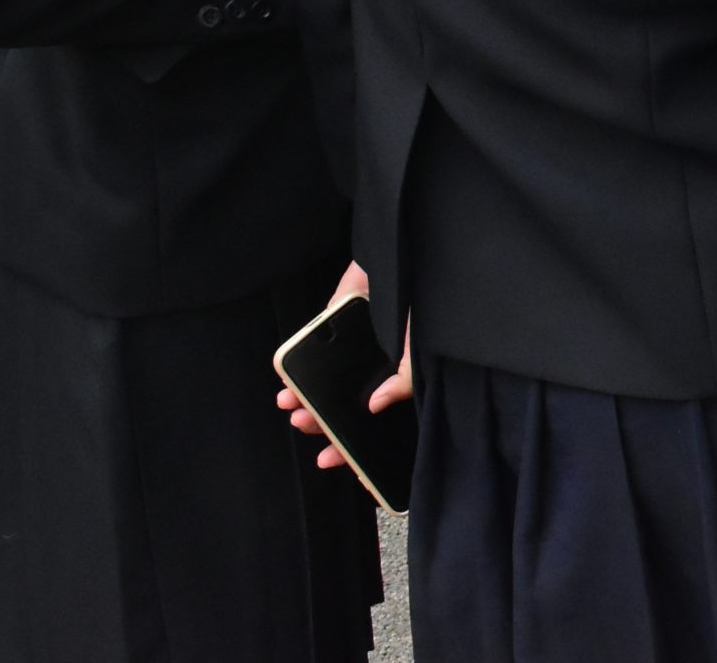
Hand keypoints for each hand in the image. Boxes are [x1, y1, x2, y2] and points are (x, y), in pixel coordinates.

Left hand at [275, 264, 413, 471]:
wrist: (407, 256)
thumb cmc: (427, 302)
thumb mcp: (424, 349)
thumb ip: (404, 382)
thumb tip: (373, 406)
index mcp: (394, 376)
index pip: (372, 421)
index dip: (353, 444)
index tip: (332, 460)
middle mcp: (373, 365)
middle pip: (342, 405)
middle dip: (320, 420)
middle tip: (304, 427)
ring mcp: (351, 347)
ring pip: (323, 381)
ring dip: (304, 396)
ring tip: (290, 406)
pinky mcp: (333, 322)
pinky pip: (311, 349)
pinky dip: (298, 366)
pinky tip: (289, 380)